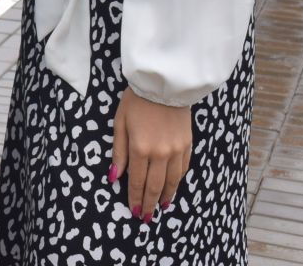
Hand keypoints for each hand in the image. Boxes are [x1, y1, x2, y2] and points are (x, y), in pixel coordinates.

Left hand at [111, 88, 191, 220]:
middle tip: (147, 218)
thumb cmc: (135, 101)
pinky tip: (173, 188)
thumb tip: (114, 177)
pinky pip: (183, 169)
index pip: (138, 182)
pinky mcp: (187, 144)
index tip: (135, 212)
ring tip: (161, 207)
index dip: (136, 198)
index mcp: (140, 149)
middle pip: (155, 186)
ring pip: (171, 181)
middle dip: (150, 204)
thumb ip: (118, 152)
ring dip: (166, 196)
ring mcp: (176, 150)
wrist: (163, 84)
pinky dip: (177, 182)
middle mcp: (160, 154)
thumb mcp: (120, 123)